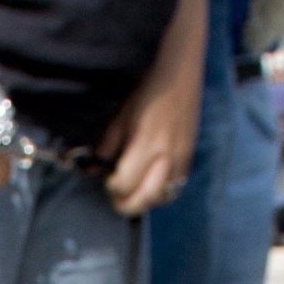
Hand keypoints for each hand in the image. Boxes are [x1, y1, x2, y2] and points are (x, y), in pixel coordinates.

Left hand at [98, 68, 200, 218]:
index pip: (124, 183)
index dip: (112, 187)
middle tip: (117, 197)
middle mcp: (165, 157)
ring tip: (134, 191)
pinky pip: (175, 189)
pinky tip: (151, 185)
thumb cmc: (146, 96)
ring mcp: (180, 160)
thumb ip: (107, 146)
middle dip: (126, 204)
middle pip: (144, 199)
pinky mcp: (188, 159)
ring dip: (145, 201)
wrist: (179, 79)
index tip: (108, 179)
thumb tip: (94, 169)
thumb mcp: (120, 118)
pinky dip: (161, 194)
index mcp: (145, 144)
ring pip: (161, 198)